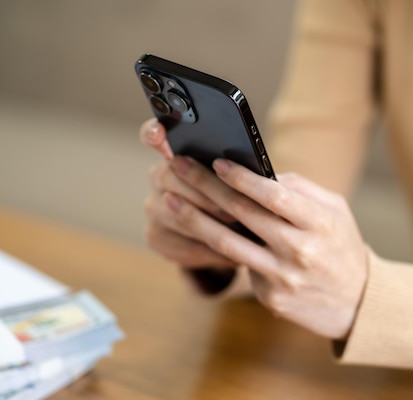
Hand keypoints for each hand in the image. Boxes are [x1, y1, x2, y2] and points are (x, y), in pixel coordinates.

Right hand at [140, 119, 236, 269]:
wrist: (226, 232)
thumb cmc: (239, 194)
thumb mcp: (242, 178)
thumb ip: (238, 169)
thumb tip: (259, 172)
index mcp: (174, 152)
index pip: (153, 135)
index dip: (154, 132)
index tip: (159, 133)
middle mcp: (158, 177)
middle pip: (169, 178)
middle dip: (205, 192)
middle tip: (235, 204)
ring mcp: (153, 208)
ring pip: (176, 214)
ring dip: (210, 222)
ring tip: (242, 230)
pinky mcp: (156, 237)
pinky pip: (181, 244)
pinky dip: (210, 249)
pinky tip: (234, 253)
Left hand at [164, 156, 368, 338]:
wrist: (357, 303)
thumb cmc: (342, 247)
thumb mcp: (335, 211)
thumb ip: (300, 190)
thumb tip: (259, 173)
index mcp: (319, 223)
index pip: (272, 195)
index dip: (240, 178)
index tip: (216, 162)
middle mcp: (299, 251)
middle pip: (242, 215)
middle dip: (206, 187)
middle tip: (179, 168)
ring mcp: (282, 277)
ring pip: (227, 244)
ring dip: (194, 220)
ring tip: (170, 202)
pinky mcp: (270, 297)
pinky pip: (240, 267)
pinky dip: (220, 248)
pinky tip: (202, 232)